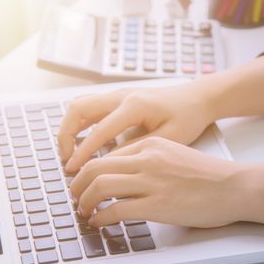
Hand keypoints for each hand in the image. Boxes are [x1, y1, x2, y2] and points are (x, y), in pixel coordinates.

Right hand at [58, 83, 213, 172]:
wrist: (197, 98)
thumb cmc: (188, 117)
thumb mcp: (167, 138)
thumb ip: (136, 150)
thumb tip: (108, 163)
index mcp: (135, 105)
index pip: (99, 130)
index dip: (83, 152)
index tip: (72, 170)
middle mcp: (122, 95)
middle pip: (78, 108)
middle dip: (65, 135)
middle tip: (67, 160)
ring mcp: (119, 93)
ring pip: (81, 104)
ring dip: (69, 127)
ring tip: (71, 152)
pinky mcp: (120, 97)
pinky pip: (90, 106)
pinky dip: (80, 123)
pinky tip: (84, 142)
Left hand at [70, 137, 246, 227]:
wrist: (234, 186)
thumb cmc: (209, 175)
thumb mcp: (175, 154)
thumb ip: (150, 160)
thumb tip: (126, 176)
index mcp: (151, 144)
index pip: (107, 154)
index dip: (89, 170)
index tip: (85, 182)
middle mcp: (147, 159)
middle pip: (95, 167)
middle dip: (78, 184)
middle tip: (76, 196)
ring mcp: (151, 181)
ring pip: (99, 186)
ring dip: (84, 201)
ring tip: (84, 211)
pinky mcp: (156, 205)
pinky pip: (115, 209)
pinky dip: (100, 217)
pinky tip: (100, 223)